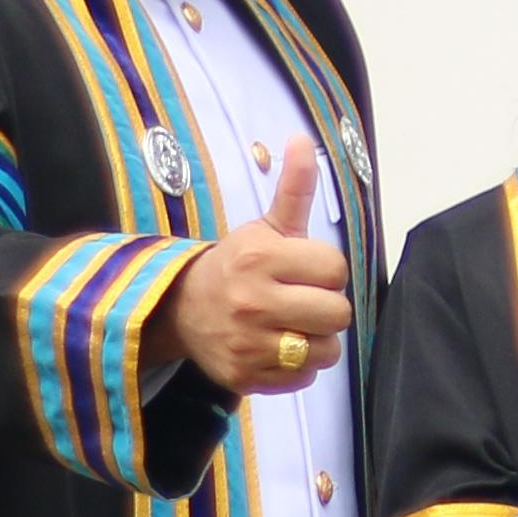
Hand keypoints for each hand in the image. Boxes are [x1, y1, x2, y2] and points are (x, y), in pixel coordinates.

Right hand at [164, 136, 353, 394]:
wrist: (180, 308)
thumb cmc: (236, 265)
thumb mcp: (265, 227)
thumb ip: (294, 189)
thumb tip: (303, 139)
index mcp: (261, 258)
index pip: (336, 270)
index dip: (326, 271)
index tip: (304, 270)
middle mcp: (252, 301)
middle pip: (337, 314)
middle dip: (325, 306)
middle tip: (301, 300)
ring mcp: (247, 343)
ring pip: (325, 350)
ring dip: (316, 340)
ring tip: (292, 325)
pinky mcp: (244, 376)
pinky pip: (303, 378)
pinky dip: (297, 367)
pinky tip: (276, 347)